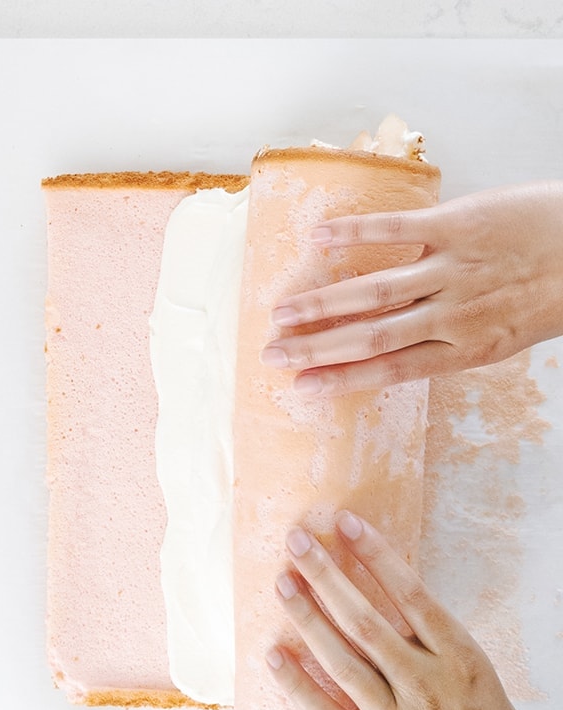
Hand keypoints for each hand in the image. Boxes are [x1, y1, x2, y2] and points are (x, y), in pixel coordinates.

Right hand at [261, 181, 562, 395]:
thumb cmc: (560, 289)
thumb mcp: (512, 330)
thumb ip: (459, 336)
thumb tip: (404, 342)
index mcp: (471, 347)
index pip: (392, 369)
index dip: (342, 379)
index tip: (301, 387)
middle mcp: (456, 314)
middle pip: (372, 336)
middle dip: (317, 348)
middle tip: (272, 354)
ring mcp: (455, 268)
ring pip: (376, 291)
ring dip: (323, 302)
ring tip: (282, 311)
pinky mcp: (458, 224)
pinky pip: (397, 229)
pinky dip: (356, 233)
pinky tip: (320, 237)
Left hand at [268, 511, 549, 709]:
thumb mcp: (485, 694)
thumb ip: (440, 658)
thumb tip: (395, 615)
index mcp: (465, 666)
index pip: (414, 597)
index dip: (378, 556)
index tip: (346, 524)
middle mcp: (428, 688)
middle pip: (367, 619)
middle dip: (328, 575)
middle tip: (296, 538)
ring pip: (341, 658)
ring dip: (307, 617)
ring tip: (281, 582)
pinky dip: (295, 681)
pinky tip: (272, 653)